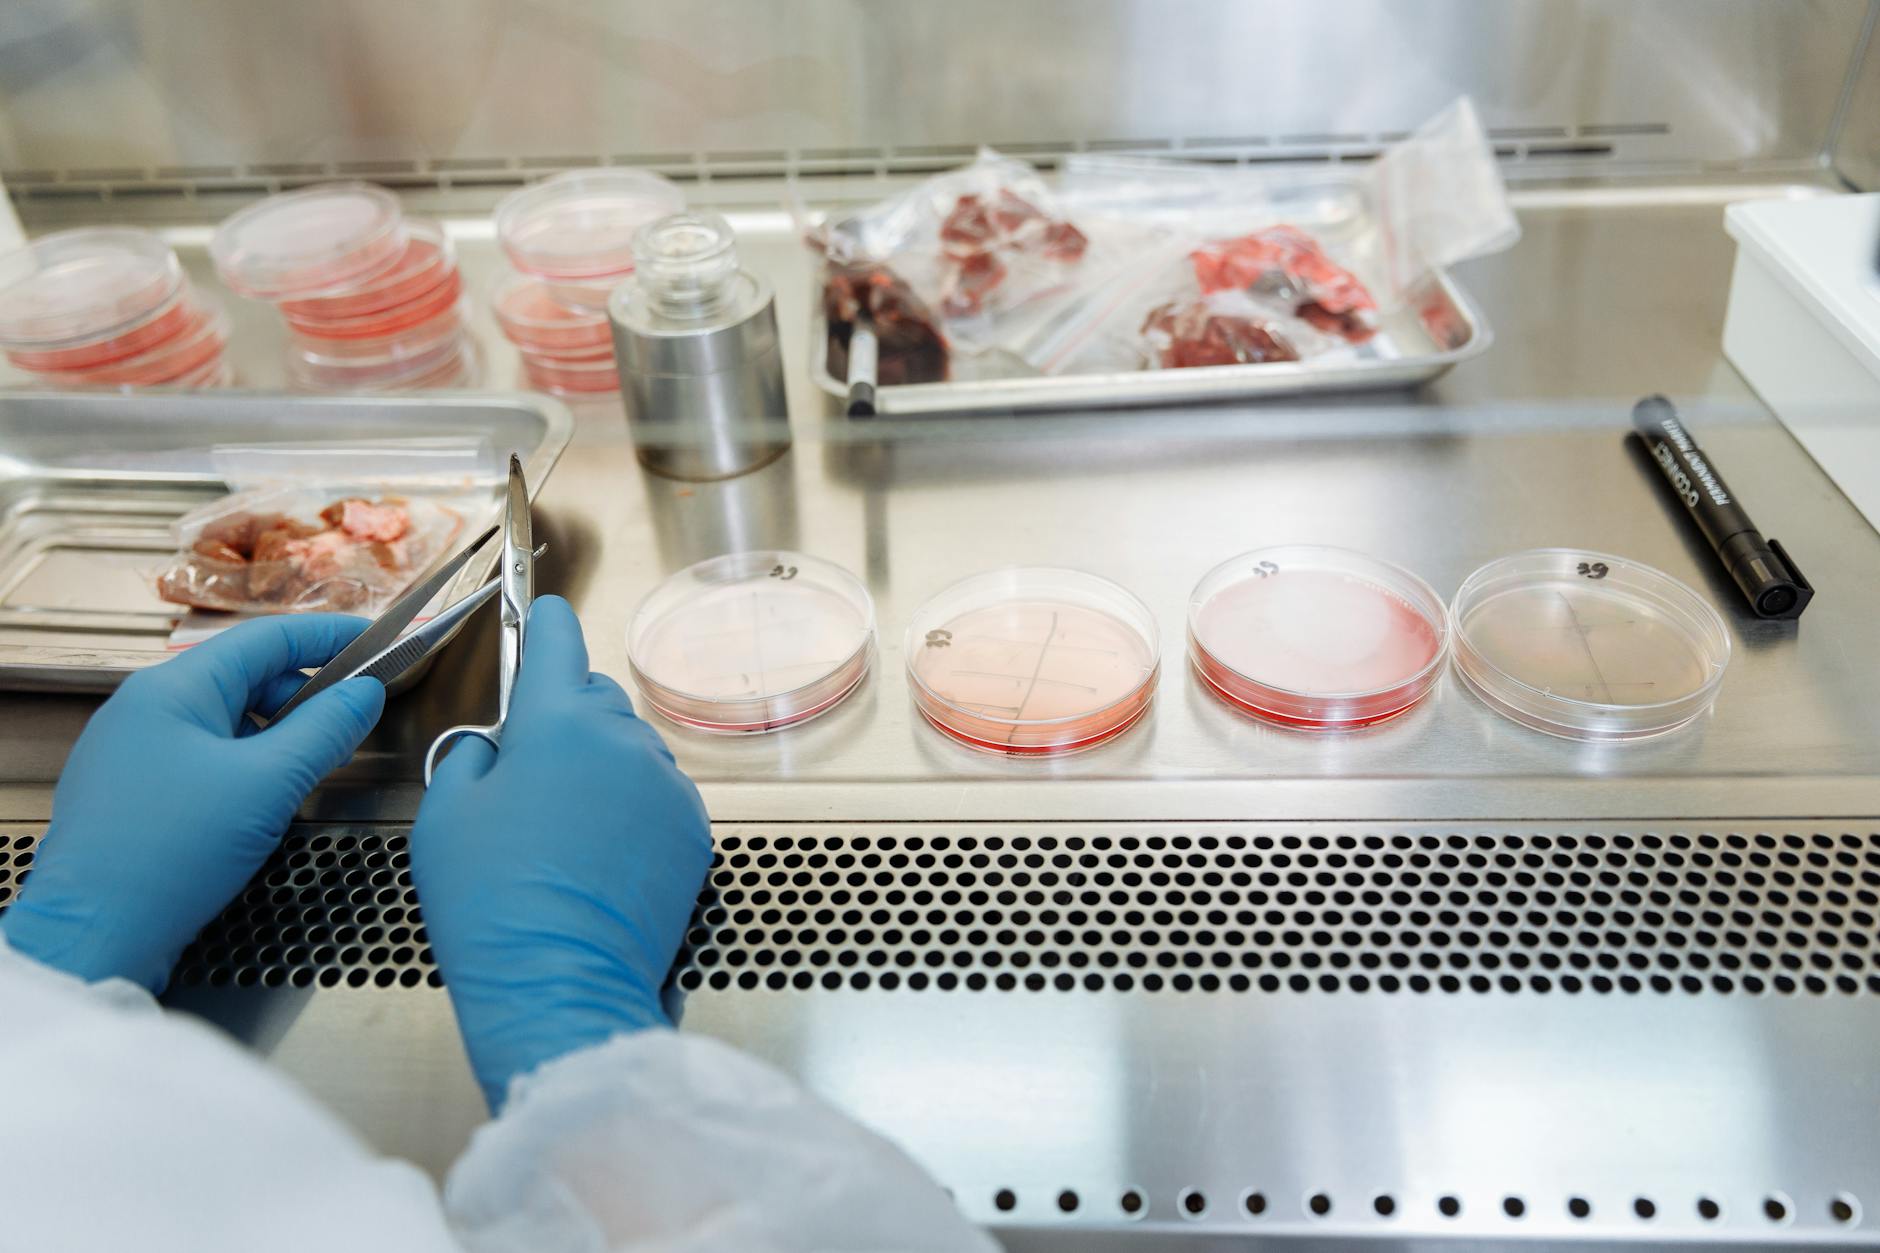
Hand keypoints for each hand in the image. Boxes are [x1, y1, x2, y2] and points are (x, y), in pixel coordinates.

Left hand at [1, 616, 384, 992]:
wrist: (94, 935)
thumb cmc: (168, 855)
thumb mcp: (269, 784)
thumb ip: (325, 730)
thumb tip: (364, 695)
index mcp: (173, 689)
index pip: (267, 638)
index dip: (330, 636)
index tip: (377, 642)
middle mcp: (145, 708)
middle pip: (247, 678)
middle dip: (306, 697)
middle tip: (352, 725)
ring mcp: (133, 751)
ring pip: (227, 722)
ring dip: (277, 738)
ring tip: (308, 773)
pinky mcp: (132, 793)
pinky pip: (205, 758)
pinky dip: (246, 767)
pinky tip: (263, 802)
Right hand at [410, 596, 710, 1111]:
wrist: (560, 982)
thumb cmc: (491, 903)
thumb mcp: (445, 815)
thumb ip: (471, 756)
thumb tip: (494, 747)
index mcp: (557, 722)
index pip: (560, 640)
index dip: (547, 624)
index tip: (544, 615)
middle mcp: (624, 741)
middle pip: (596, 700)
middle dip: (566, 718)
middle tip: (528, 773)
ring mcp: (666, 786)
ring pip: (631, 750)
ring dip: (602, 768)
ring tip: (562, 829)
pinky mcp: (694, 832)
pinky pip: (659, 797)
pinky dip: (633, 810)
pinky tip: (599, 855)